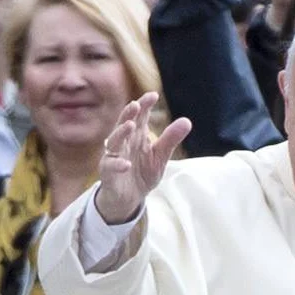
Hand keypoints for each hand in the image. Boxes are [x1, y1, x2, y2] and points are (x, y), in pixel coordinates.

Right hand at [93, 94, 190, 223]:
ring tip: (130, 126)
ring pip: (114, 141)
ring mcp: (114, 156)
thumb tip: (187, 121)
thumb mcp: (160, 157)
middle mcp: (124, 142)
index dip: (145, 105)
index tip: (153, 95)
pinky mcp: (108, 172)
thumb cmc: (142, 174)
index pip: (140, 116)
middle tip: (136, 104)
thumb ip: (170, 139)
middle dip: (129, 113)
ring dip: (121, 133)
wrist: (129, 199)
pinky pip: (110, 166)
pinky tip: (126, 163)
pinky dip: (117, 164)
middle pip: (124, 124)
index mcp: (137, 135)